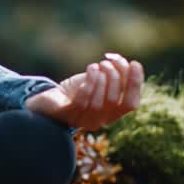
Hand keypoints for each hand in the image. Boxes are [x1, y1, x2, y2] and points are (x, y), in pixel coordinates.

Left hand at [24, 52, 142, 130]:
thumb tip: (127, 64)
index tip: (134, 63)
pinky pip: (81, 102)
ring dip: (101, 79)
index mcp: (111, 113)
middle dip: (114, 77)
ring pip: (99, 103)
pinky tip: (91, 69)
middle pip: (115, 101)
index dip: (135, 84)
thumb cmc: (76, 89)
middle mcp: (99, 121)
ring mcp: (82, 120)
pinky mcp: (66, 115)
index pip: (131, 104)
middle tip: (105, 62)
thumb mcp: (98, 81)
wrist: (48, 99)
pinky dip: (89, 83)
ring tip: (96, 66)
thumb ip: (114, 76)